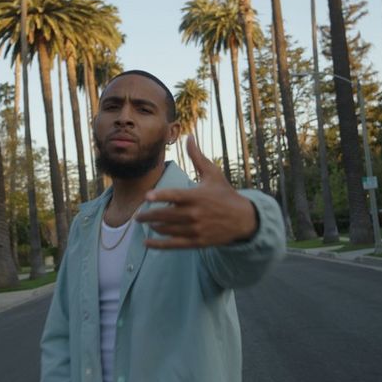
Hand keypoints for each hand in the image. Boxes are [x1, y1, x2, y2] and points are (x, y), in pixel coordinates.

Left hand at [136, 136, 257, 248]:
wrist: (244, 219)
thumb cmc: (225, 194)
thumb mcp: (213, 174)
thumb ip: (197, 157)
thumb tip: (188, 136)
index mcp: (197, 196)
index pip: (175, 196)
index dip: (160, 196)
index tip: (147, 197)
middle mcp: (195, 213)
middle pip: (166, 215)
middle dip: (148, 216)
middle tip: (137, 215)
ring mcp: (196, 229)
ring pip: (168, 229)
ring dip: (154, 227)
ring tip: (145, 223)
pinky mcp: (197, 241)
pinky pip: (174, 244)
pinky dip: (159, 245)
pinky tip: (147, 242)